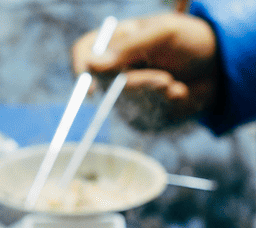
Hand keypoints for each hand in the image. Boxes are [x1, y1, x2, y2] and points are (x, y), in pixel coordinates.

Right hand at [70, 13, 217, 128]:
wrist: (222, 67)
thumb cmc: (193, 41)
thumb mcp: (164, 34)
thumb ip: (129, 48)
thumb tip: (92, 66)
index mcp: (117, 41)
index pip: (84, 51)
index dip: (80, 67)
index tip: (92, 87)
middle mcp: (116, 69)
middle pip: (105, 84)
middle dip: (137, 84)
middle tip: (165, 81)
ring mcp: (126, 94)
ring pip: (126, 104)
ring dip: (156, 96)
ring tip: (177, 85)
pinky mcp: (141, 114)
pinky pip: (143, 118)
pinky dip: (165, 108)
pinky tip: (180, 94)